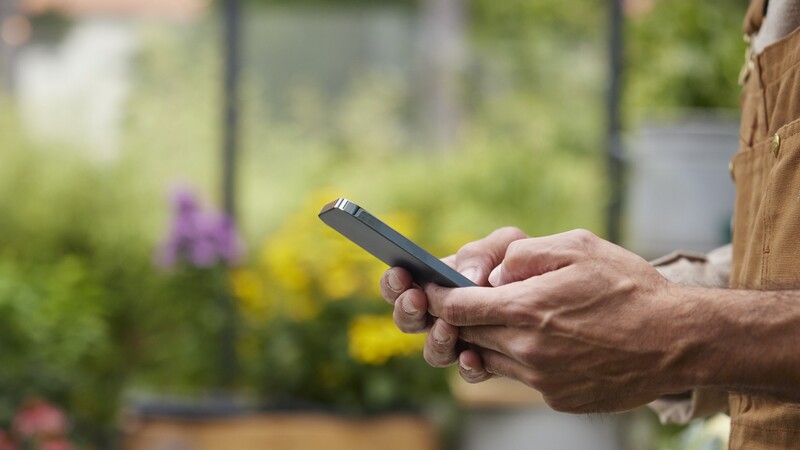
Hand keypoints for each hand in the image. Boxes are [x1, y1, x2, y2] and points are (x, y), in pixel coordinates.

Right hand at [380, 227, 526, 370]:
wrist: (558, 290)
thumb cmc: (521, 262)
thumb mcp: (504, 244)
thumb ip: (481, 252)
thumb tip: (466, 279)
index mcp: (436, 283)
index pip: (400, 284)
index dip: (393, 282)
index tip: (401, 274)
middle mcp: (441, 315)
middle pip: (407, 320)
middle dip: (407, 310)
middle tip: (417, 299)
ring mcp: (461, 341)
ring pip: (434, 352)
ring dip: (435, 340)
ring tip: (449, 327)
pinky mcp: (486, 361)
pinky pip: (469, 371)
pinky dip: (468, 365)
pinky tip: (474, 355)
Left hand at [425, 229, 690, 412]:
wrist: (678, 339)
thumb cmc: (629, 287)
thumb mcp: (577, 247)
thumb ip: (524, 254)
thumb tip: (490, 273)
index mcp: (527, 310)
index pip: (457, 307)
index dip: (437, 296)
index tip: (429, 287)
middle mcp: (527, 350)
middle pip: (467, 334)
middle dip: (456, 317)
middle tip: (454, 301)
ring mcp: (542, 379)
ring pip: (489, 358)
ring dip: (484, 339)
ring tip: (498, 318)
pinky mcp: (558, 397)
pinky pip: (521, 377)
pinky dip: (518, 358)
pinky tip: (540, 341)